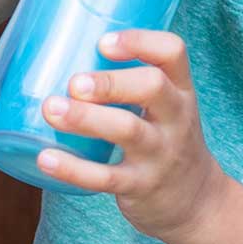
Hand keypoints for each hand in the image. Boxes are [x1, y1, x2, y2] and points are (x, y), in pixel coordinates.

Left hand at [38, 29, 226, 242]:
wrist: (196, 201)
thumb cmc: (166, 140)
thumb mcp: (167, 107)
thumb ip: (131, 83)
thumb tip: (63, 56)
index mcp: (180, 90)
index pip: (173, 52)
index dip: (140, 42)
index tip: (104, 42)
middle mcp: (175, 118)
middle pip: (152, 87)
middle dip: (110, 82)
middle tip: (74, 83)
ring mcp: (160, 153)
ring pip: (127, 130)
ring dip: (86, 118)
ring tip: (51, 109)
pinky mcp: (141, 186)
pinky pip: (106, 177)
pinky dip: (73, 168)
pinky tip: (45, 158)